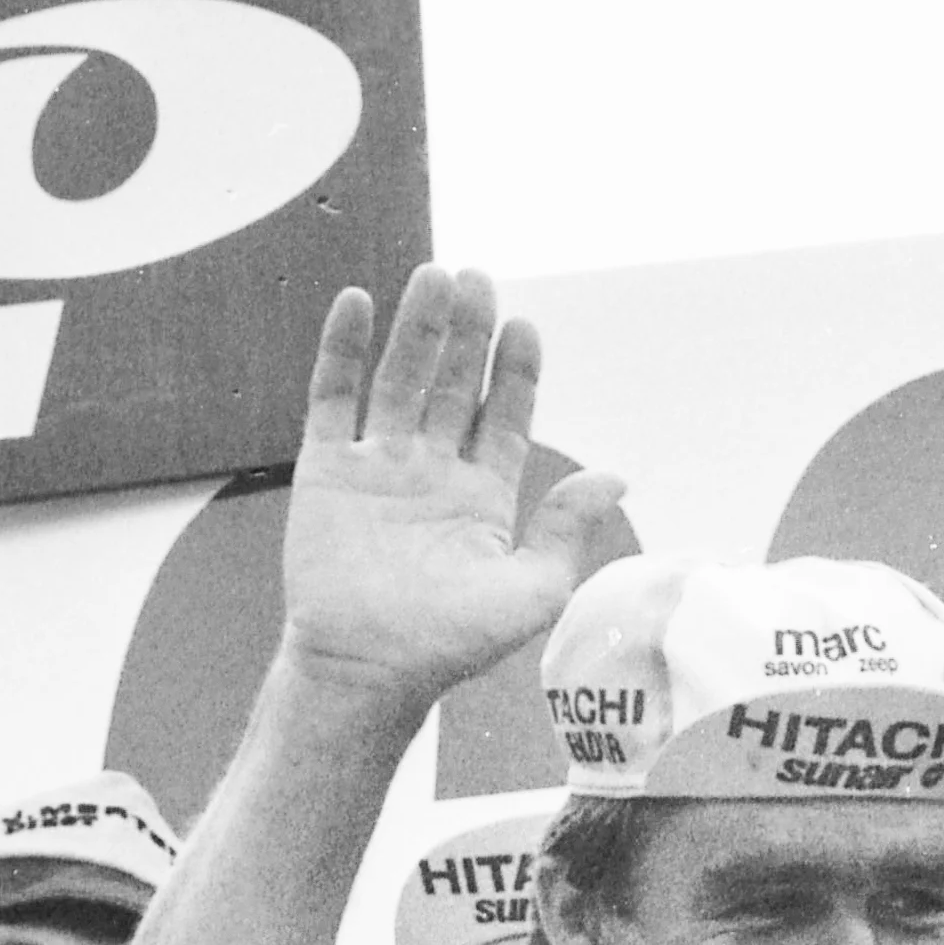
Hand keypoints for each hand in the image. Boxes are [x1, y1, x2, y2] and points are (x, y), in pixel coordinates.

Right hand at [280, 265, 625, 724]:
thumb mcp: (532, 591)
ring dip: (418, 328)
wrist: (368, 669)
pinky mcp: (326, 470)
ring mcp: (378, 468)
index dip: (516, 372)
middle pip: (454, 386)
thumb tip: (617, 477)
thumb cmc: (450, 644)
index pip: (505, 418)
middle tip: (478, 279)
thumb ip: (567, 528)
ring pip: (401, 379)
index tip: (524, 326)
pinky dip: (341, 349)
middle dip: (468, 333)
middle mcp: (432, 474)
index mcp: (482, 498)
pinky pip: (332, 398)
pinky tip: (357, 302)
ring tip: (435, 275)